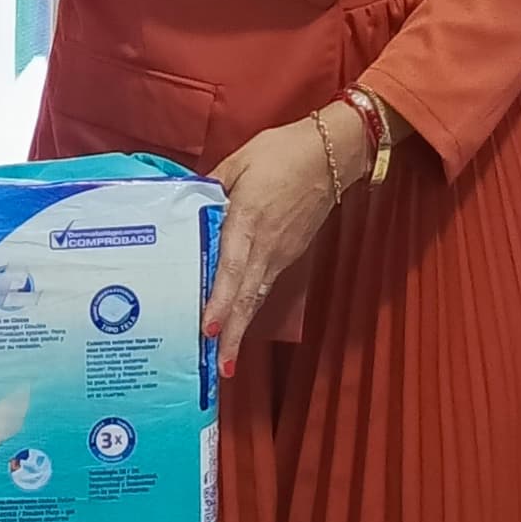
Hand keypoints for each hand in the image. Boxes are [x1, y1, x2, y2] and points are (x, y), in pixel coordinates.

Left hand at [201, 110, 365, 367]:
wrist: (333, 154)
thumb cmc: (281, 153)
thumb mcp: (238, 162)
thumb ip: (210, 189)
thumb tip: (187, 209)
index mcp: (248, 221)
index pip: (233, 269)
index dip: (222, 302)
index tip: (209, 329)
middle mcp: (266, 246)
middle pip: (247, 297)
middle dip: (233, 335)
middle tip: (219, 368)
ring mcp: (281, 253)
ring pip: (257, 296)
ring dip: (241, 328)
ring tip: (224, 358)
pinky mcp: (289, 253)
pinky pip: (265, 285)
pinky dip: (250, 308)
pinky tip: (237, 322)